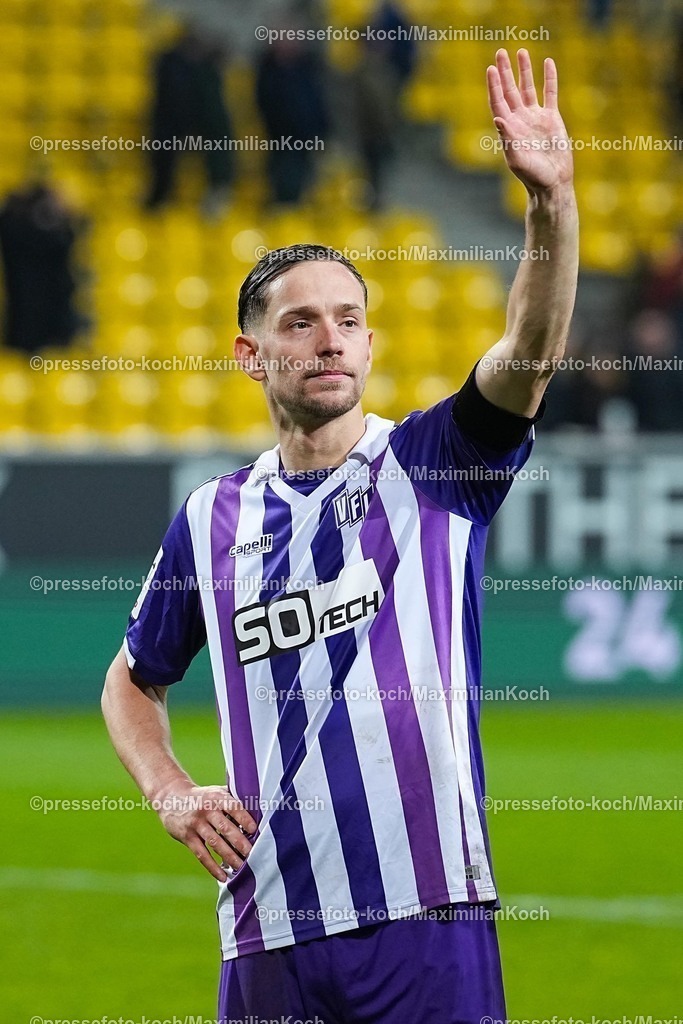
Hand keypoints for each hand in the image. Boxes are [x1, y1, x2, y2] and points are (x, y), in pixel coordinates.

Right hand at [155, 781, 257, 881]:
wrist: (171, 798)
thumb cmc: (203, 797)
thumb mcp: (216, 792)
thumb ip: (233, 800)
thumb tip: (258, 812)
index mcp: (216, 797)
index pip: (233, 807)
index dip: (244, 818)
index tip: (255, 830)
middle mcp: (206, 810)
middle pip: (225, 828)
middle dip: (240, 842)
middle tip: (253, 854)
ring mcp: (196, 824)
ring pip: (215, 843)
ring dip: (229, 857)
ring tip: (242, 867)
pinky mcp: (187, 837)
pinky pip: (202, 854)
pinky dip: (213, 867)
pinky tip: (223, 876)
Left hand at [487, 48, 572, 194]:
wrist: (553, 182)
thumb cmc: (532, 175)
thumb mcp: (516, 159)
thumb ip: (507, 138)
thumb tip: (498, 117)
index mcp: (509, 129)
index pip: (498, 101)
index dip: (494, 85)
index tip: (491, 68)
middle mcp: (520, 120)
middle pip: (510, 90)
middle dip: (504, 72)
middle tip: (500, 52)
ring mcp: (536, 118)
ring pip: (528, 88)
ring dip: (524, 71)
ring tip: (521, 52)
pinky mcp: (552, 118)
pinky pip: (550, 93)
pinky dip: (549, 78)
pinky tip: (548, 63)